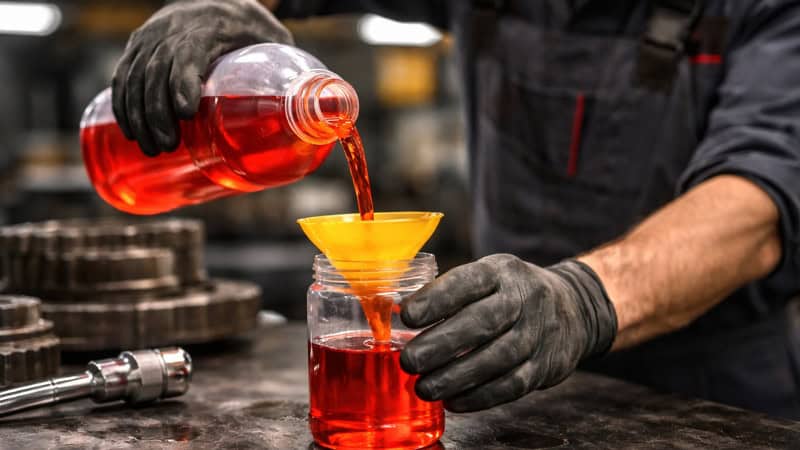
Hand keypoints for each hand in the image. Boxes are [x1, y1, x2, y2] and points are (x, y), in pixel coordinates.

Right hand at [111, 0, 292, 155]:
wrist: (220, 2)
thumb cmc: (255, 31)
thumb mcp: (277, 45)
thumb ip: (292, 75)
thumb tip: (327, 117)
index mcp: (213, 23)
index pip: (188, 49)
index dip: (182, 79)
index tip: (185, 112)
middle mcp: (176, 25)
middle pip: (157, 67)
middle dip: (158, 111)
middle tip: (169, 146)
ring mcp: (153, 33)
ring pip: (135, 73)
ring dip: (139, 114)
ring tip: (153, 148)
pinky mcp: (139, 44)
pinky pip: (124, 73)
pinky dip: (124, 104)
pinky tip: (132, 132)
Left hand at [400, 254, 616, 411]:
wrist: (574, 307)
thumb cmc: (511, 293)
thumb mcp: (488, 276)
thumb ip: (450, 293)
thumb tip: (395, 313)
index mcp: (502, 271)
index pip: (468, 282)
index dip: (437, 299)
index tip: (407, 316)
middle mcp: (524, 299)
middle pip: (483, 322)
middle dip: (441, 344)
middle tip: (408, 361)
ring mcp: (539, 333)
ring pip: (497, 358)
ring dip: (456, 377)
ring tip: (424, 387)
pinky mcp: (546, 366)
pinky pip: (512, 385)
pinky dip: (480, 396)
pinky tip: (454, 401)